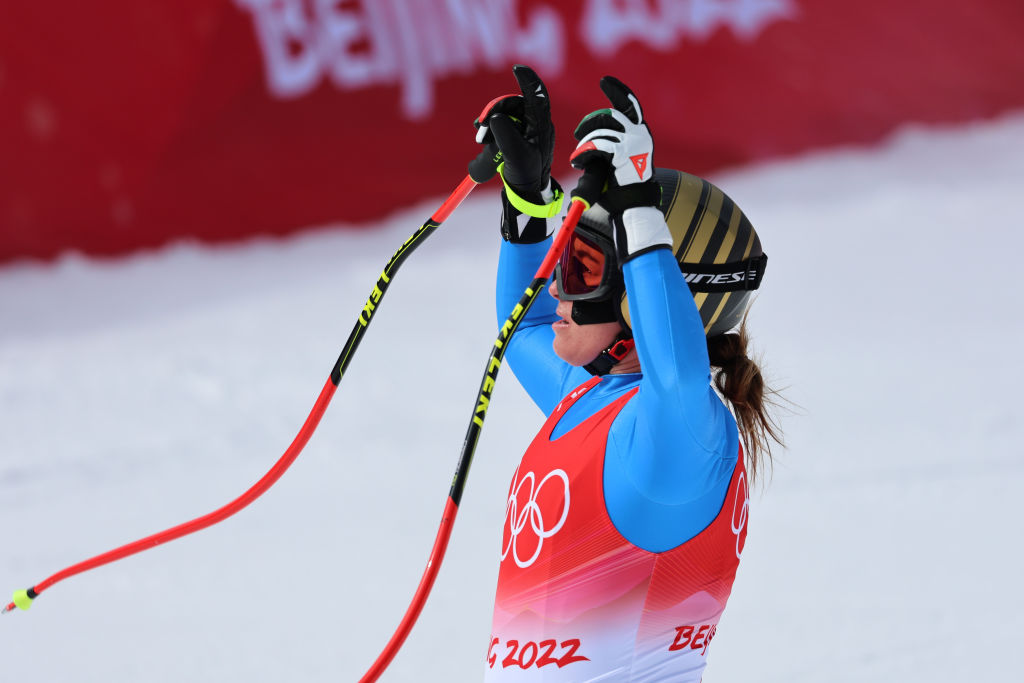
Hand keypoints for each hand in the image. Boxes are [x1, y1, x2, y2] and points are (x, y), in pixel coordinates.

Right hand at [471, 65, 555, 200]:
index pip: (536, 95)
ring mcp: (525, 129)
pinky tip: (482, 136)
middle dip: (494, 111)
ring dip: (489, 121)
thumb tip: (495, 117)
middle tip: (481, 126)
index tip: (517, 68)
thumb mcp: (515, 155)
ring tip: (481, 137)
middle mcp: (535, 123)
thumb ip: (506, 135)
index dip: (528, 80)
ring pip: (504, 112)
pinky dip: (490, 127)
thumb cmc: (525, 175)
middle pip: (513, 103)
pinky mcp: (515, 135)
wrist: (525, 192)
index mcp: (541, 125)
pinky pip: (501, 122)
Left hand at [571, 76, 668, 260]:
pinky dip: (583, 152)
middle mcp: (640, 134)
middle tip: (577, 136)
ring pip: (601, 131)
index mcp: (640, 132)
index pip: (630, 103)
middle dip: (589, 123)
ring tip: (578, 158)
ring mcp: (634, 142)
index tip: (604, 81)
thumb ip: (606, 144)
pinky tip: (578, 162)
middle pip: (609, 115)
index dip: (617, 90)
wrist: (632, 205)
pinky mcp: (625, 153)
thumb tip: (587, 135)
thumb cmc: (620, 187)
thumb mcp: (614, 160)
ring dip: (584, 143)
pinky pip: (598, 145)